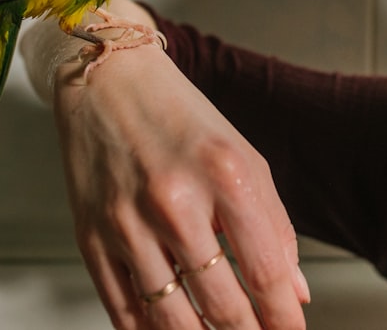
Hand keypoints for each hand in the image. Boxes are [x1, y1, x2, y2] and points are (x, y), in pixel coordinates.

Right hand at [29, 7, 308, 328]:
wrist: (107, 80)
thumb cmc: (180, 116)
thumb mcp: (244, 157)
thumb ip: (274, 226)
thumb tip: (295, 289)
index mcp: (225, 175)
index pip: (265, 270)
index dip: (284, 315)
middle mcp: (174, 200)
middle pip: (221, 304)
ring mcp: (127, 223)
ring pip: (171, 318)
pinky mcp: (90, 238)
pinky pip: (123, 310)